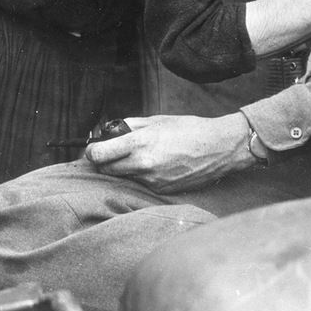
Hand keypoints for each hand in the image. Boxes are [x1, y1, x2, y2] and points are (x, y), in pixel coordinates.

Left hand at [84, 113, 250, 192]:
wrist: (219, 149)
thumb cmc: (189, 129)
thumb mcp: (158, 119)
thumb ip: (131, 125)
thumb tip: (110, 130)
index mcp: (141, 142)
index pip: (99, 154)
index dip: (91, 151)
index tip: (93, 148)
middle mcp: (143, 164)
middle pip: (106, 169)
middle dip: (105, 161)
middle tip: (111, 152)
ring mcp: (152, 180)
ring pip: (123, 177)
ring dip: (123, 168)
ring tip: (138, 156)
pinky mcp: (160, 191)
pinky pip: (140, 184)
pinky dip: (140, 175)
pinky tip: (155, 165)